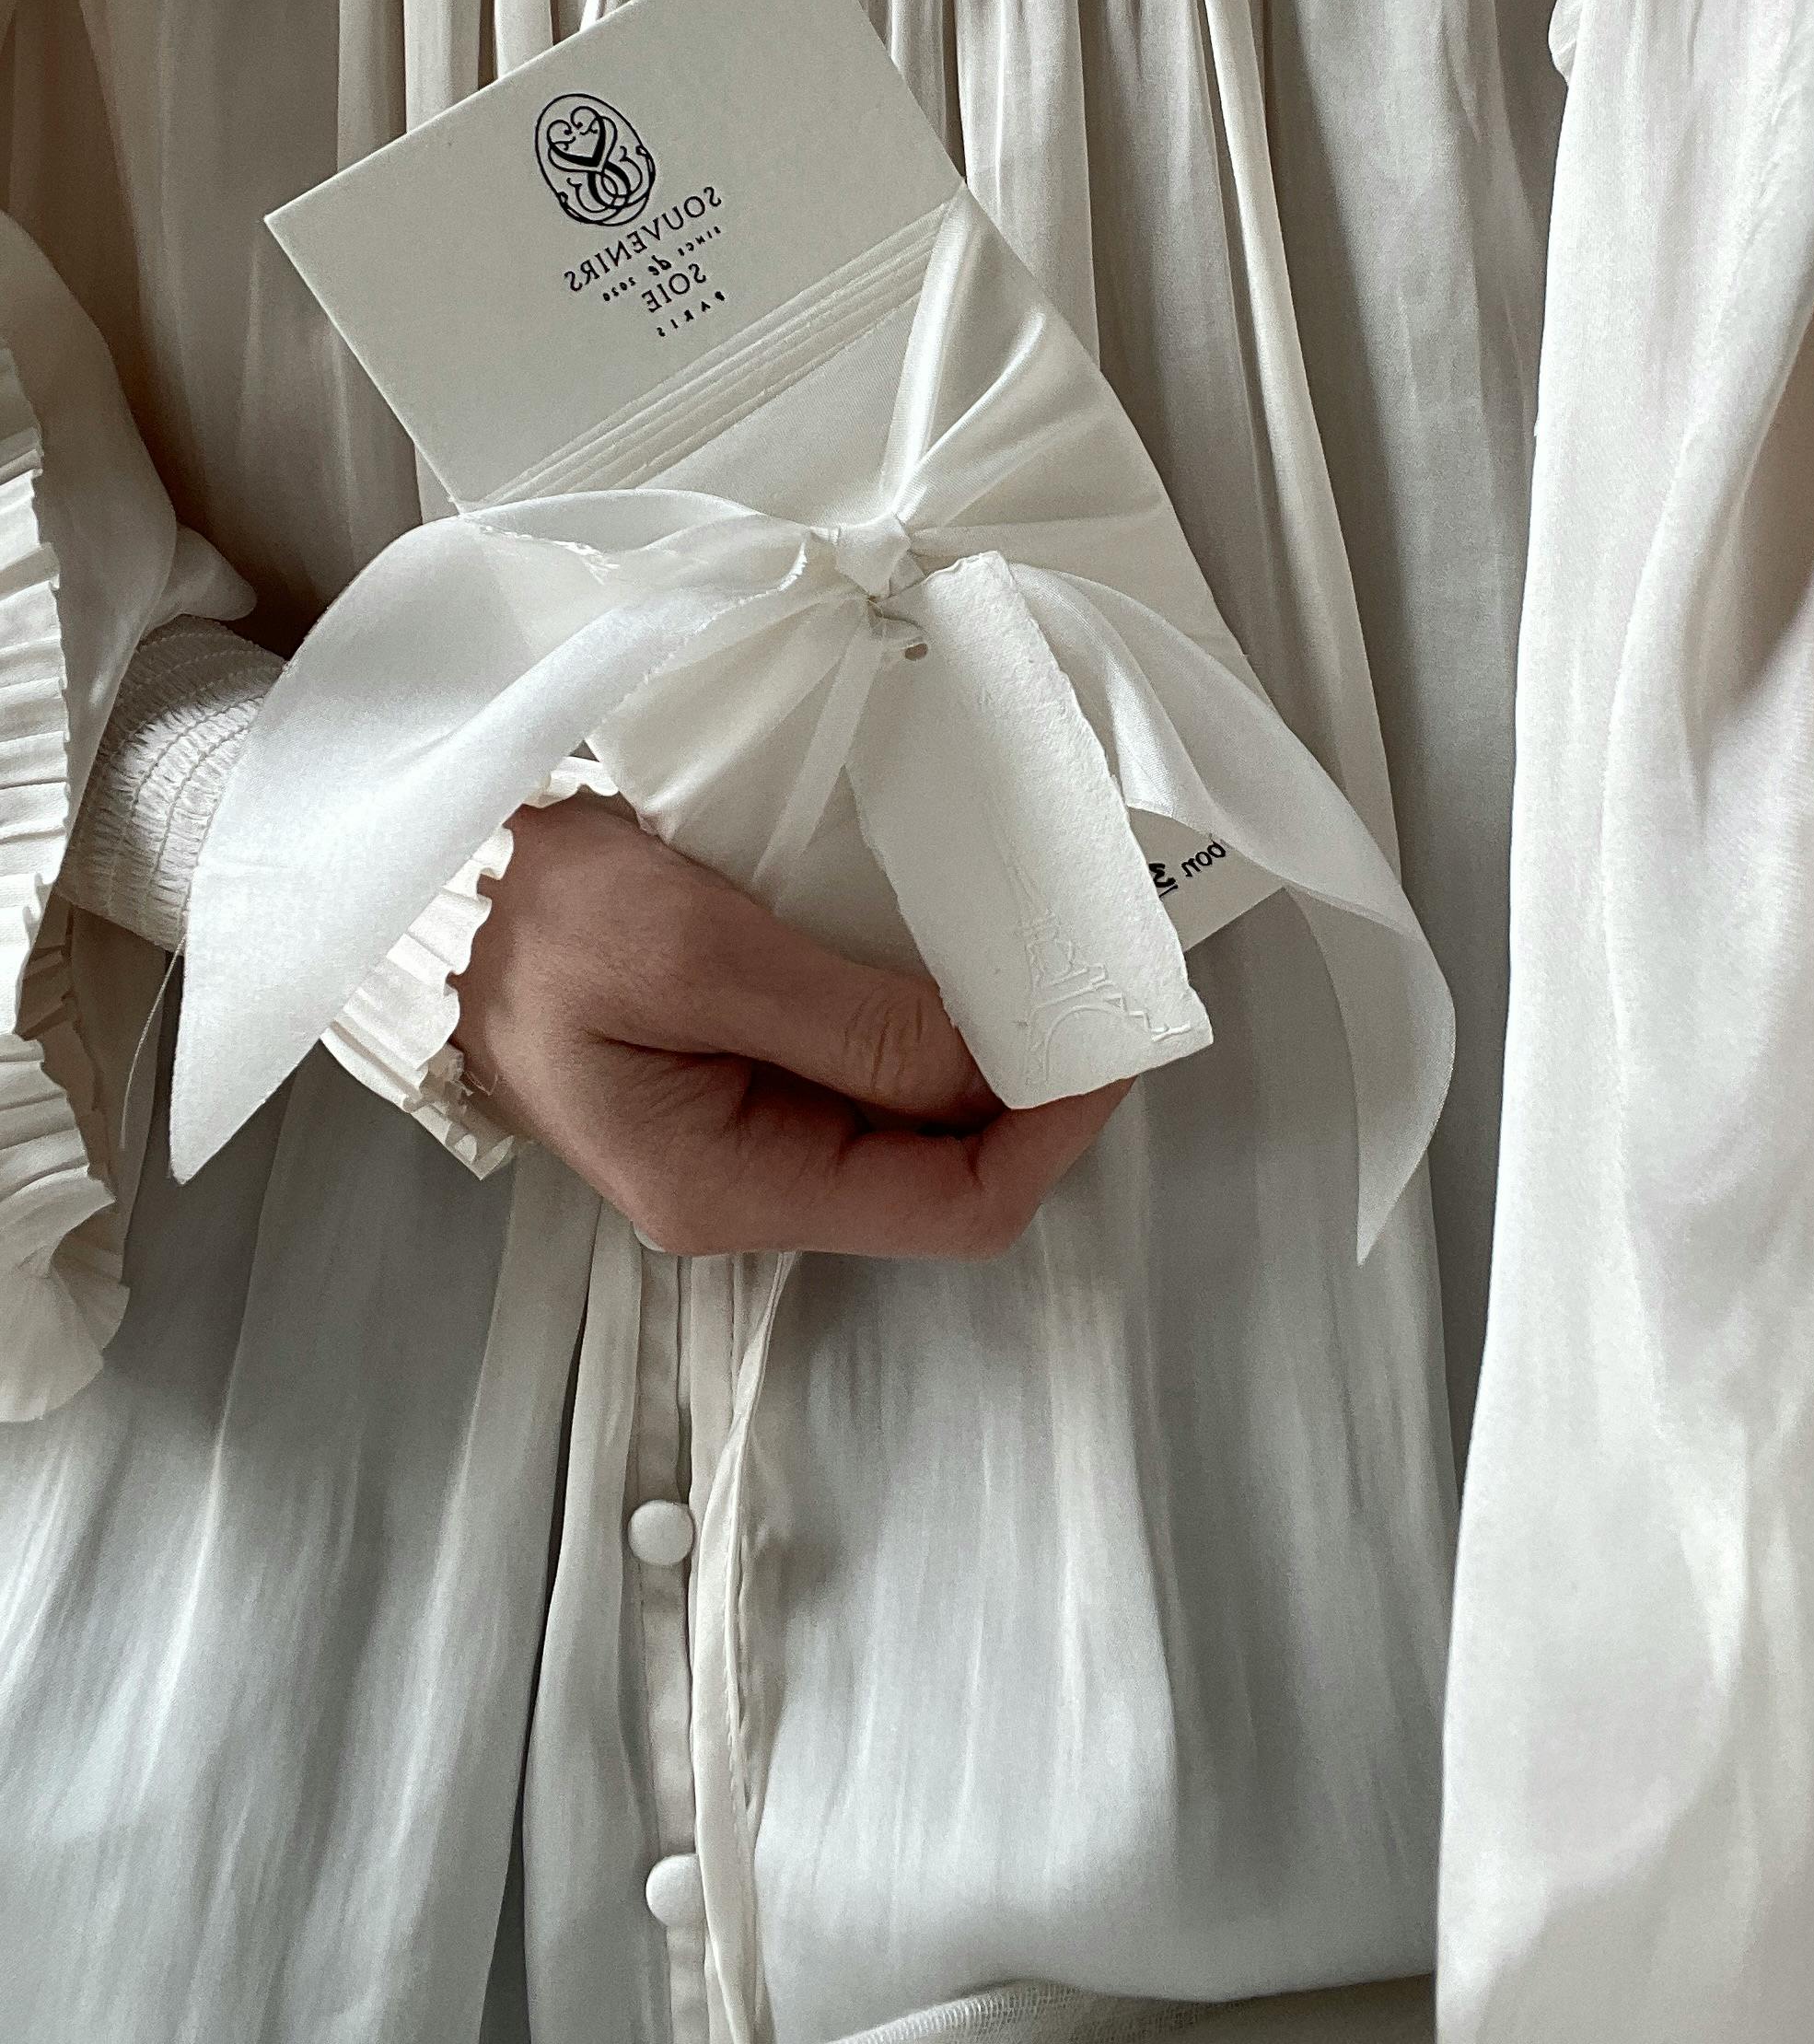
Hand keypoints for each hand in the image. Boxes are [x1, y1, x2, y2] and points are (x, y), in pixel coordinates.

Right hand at [453, 793, 1128, 1256]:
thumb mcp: (696, 953)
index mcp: (734, 1186)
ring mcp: (741, 1130)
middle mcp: (749, 1183)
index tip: (1113, 1034)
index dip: (1054, 1133)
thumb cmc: (534, 917)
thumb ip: (852, 1021)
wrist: (419, 885)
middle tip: (1095, 981)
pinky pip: (867, 1070)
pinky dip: (930, 1021)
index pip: (954, 1208)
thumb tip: (995, 1060)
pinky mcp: (735, 1071)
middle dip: (1033, 1089)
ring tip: (1043, 962)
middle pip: (943, 1170)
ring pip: (912, 1119)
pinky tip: (959, 958)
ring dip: (985, 1053)